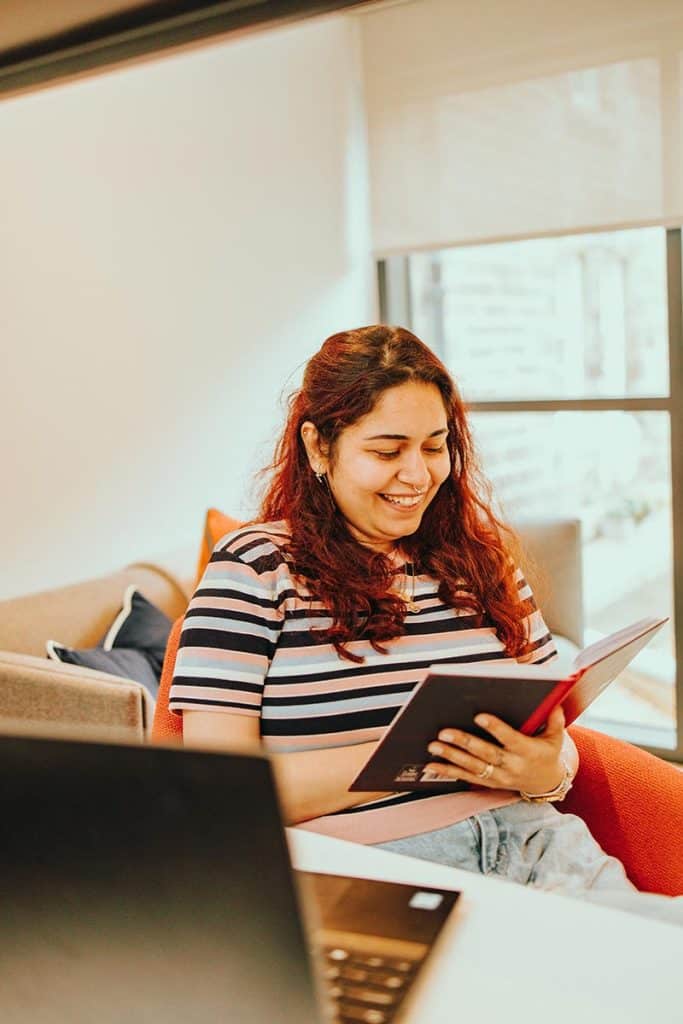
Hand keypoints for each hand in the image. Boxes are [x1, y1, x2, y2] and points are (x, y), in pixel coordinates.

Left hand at [424, 705, 566, 793]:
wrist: (546, 782)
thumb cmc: (547, 751)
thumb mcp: (555, 736)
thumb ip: (554, 719)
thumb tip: (554, 698)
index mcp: (527, 751)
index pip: (509, 739)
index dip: (495, 728)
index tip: (478, 716)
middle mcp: (512, 766)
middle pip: (486, 754)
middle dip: (464, 742)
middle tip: (444, 732)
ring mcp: (499, 777)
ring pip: (472, 767)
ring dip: (451, 757)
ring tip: (432, 746)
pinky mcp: (489, 783)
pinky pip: (466, 777)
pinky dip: (447, 771)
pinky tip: (430, 765)